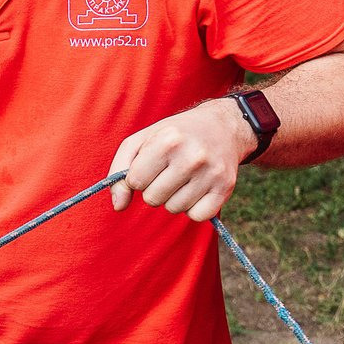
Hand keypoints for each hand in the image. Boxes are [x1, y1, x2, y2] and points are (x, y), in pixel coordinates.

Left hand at [108, 97, 255, 221]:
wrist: (222, 127)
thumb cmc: (173, 136)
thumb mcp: (140, 141)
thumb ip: (119, 171)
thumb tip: (118, 206)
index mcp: (167, 141)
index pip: (135, 181)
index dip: (138, 177)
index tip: (149, 166)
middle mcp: (192, 156)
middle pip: (153, 199)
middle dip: (154, 189)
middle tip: (167, 172)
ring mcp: (211, 172)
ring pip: (174, 209)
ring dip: (173, 198)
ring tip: (182, 178)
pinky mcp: (226, 187)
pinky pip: (197, 216)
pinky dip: (193, 208)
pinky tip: (197, 189)